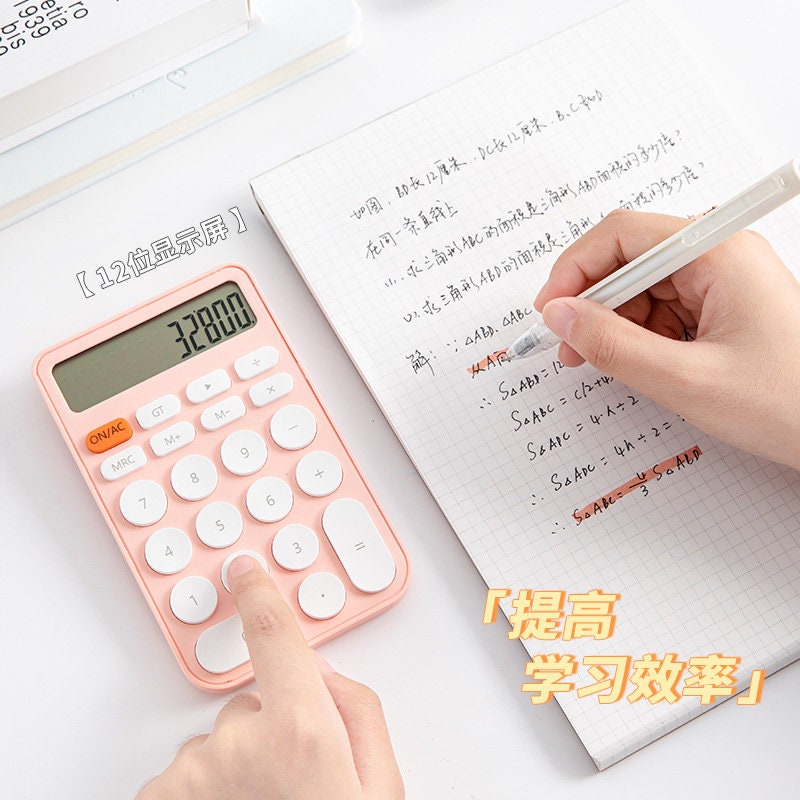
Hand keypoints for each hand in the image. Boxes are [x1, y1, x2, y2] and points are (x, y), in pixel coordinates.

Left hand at [136, 556, 403, 798]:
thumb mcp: (381, 784)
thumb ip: (357, 707)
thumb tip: (322, 672)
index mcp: (301, 726)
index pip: (274, 634)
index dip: (260, 595)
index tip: (244, 571)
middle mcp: (239, 740)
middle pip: (252, 700)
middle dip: (271, 725)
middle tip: (295, 781)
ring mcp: (194, 772)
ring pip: (219, 742)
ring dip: (237, 767)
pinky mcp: (160, 797)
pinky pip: (189, 774)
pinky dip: (205, 792)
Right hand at [534, 209, 799, 470]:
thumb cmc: (789, 402)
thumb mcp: (686, 380)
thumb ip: (613, 345)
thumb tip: (561, 318)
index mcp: (718, 253)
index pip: (623, 235)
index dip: (575, 270)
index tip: (550, 311)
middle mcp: (721, 255)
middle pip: (631, 259)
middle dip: (592, 302)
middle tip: (568, 346)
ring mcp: (724, 280)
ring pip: (644, 287)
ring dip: (614, 322)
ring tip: (600, 361)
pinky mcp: (724, 305)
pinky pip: (665, 308)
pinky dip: (640, 334)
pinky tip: (637, 361)